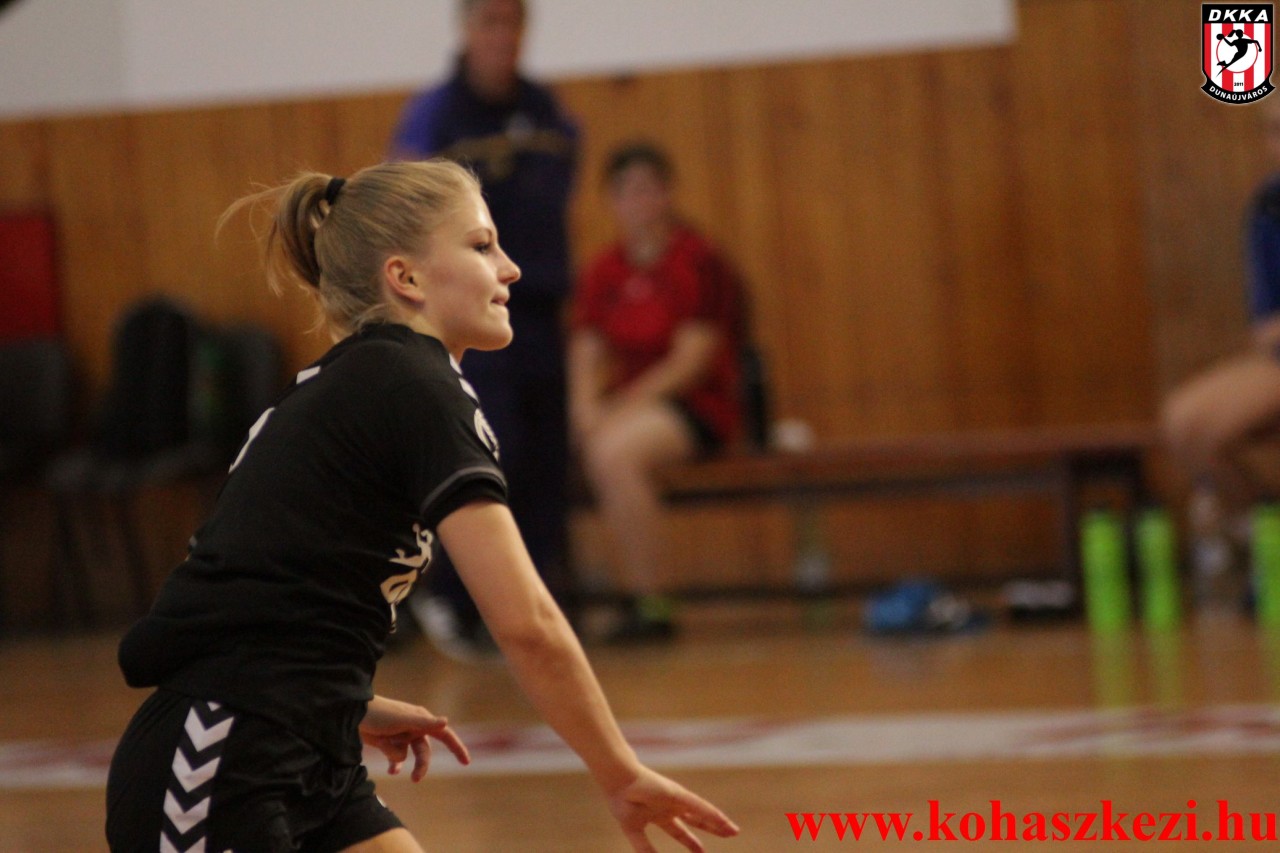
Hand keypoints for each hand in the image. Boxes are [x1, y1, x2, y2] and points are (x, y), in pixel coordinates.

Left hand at [359, 695, 469, 781]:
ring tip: (388, 758)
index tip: (466, 762)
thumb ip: (425, 723)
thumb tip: (446, 722)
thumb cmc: (379, 713)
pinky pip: (396, 759)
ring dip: (396, 756)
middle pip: (424, 752)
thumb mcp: (402, 720)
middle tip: (416, 780)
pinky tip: (392, 771)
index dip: (456, 747)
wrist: (352, 715)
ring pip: (407, 756)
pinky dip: (394, 764)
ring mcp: (401, 736)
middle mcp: (414, 728)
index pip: (445, 734)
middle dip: (421, 765)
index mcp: (421, 720)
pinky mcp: (388, 742)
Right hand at [606, 766, 739, 851]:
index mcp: (659, 814)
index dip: (690, 841)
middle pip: (696, 820)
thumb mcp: (634, 831)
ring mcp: (676, 800)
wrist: (618, 782)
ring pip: (703, 813)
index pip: (679, 830)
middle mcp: (671, 807)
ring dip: (718, 823)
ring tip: (733, 831)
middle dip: (711, 829)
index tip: (700, 851)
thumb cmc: (622, 800)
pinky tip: (724, 822)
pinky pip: (700, 806)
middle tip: (727, 835)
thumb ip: (644, 849)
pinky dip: (712, 815)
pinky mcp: (678, 795)